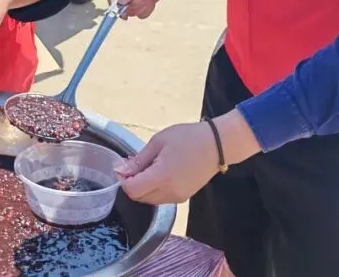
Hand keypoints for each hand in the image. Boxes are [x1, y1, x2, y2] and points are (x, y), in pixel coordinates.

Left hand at [116, 111, 260, 204]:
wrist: (217, 145)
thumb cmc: (187, 137)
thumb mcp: (159, 142)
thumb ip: (139, 160)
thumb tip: (121, 172)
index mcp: (162, 177)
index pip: (133, 190)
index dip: (124, 180)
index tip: (124, 166)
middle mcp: (170, 192)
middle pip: (140, 198)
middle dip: (133, 184)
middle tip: (135, 164)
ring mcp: (178, 197)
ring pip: (150, 200)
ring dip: (143, 187)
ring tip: (149, 166)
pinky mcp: (184, 198)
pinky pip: (162, 198)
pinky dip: (154, 189)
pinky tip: (159, 172)